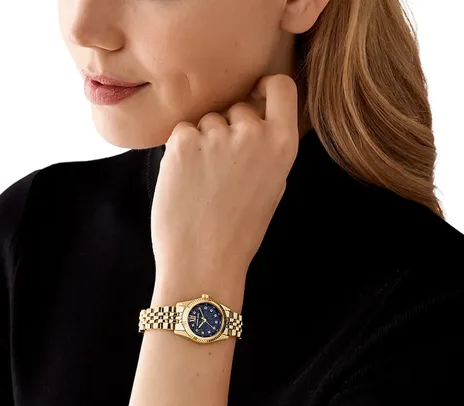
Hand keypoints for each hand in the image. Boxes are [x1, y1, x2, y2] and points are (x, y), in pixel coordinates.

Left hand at [151, 74, 299, 280]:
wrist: (204, 262)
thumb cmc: (238, 232)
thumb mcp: (272, 187)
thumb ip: (268, 147)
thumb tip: (255, 113)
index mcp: (282, 145)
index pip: (280, 85)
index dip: (263, 89)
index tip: (254, 99)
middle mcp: (253, 133)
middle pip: (237, 107)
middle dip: (228, 128)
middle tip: (222, 170)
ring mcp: (217, 136)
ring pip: (206, 121)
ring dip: (202, 142)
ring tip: (203, 183)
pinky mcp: (184, 142)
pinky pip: (182, 132)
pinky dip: (181, 152)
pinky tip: (186, 182)